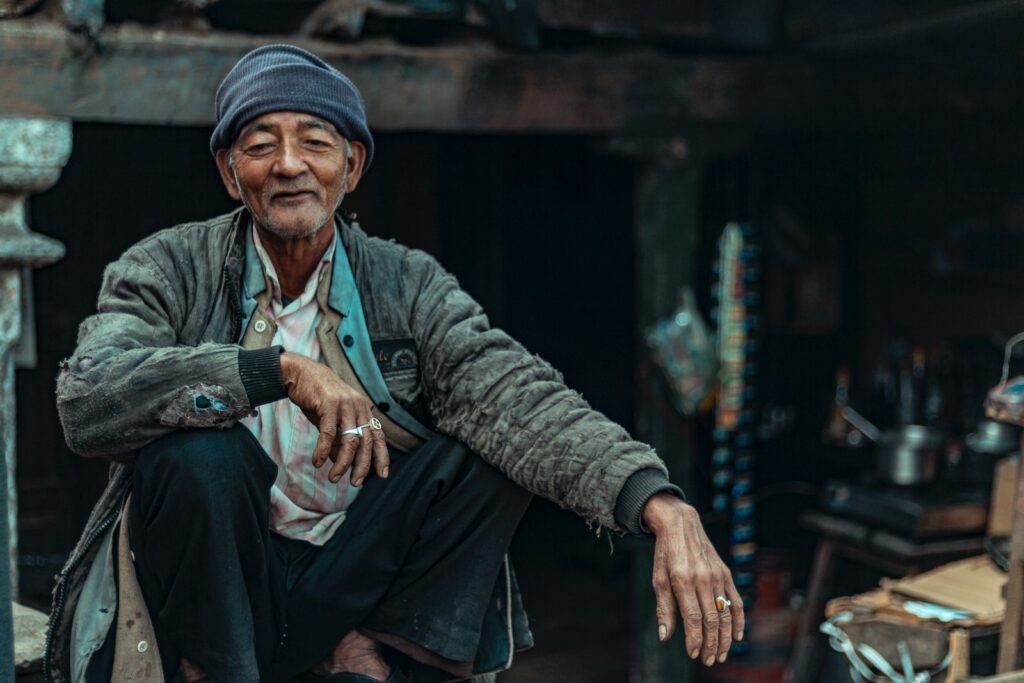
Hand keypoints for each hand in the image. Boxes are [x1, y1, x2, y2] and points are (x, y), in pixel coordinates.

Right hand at [280, 352, 388, 485]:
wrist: (301, 373)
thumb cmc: (318, 398)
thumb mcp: (332, 420)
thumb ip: (340, 439)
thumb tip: (343, 463)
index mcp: (363, 410)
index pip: (378, 436)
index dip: (381, 456)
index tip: (382, 475)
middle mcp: (358, 406)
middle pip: (366, 442)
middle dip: (362, 466)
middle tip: (355, 483)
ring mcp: (345, 404)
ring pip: (350, 440)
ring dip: (342, 463)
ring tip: (333, 478)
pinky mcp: (329, 403)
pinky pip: (328, 433)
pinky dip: (324, 450)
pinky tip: (317, 462)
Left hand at [643, 493, 743, 665]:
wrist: (681, 524)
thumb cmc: (666, 554)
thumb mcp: (658, 579)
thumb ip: (663, 608)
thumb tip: (665, 637)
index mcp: (683, 580)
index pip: (694, 618)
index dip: (695, 640)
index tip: (693, 654)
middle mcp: (703, 579)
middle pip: (712, 620)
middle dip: (711, 645)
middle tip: (707, 660)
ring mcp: (718, 576)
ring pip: (726, 614)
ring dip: (725, 638)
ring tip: (720, 655)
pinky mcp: (726, 573)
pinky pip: (736, 601)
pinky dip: (739, 620)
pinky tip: (737, 636)